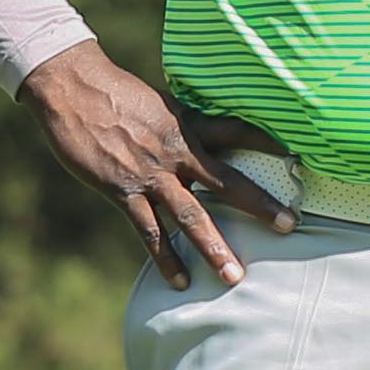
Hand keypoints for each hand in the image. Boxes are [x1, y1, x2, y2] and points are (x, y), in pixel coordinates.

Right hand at [19, 46, 295, 286]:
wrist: (70, 88)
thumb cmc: (109, 91)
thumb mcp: (155, 103)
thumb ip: (177, 126)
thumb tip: (192, 138)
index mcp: (186, 124)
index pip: (237, 131)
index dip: (268, 142)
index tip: (299, 157)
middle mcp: (176, 150)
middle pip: (226, 182)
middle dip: (259, 205)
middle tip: (289, 225)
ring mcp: (150, 173)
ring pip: (190, 215)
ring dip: (214, 247)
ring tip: (235, 276)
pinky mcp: (121, 190)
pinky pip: (149, 231)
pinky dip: (166, 258)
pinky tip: (181, 281)